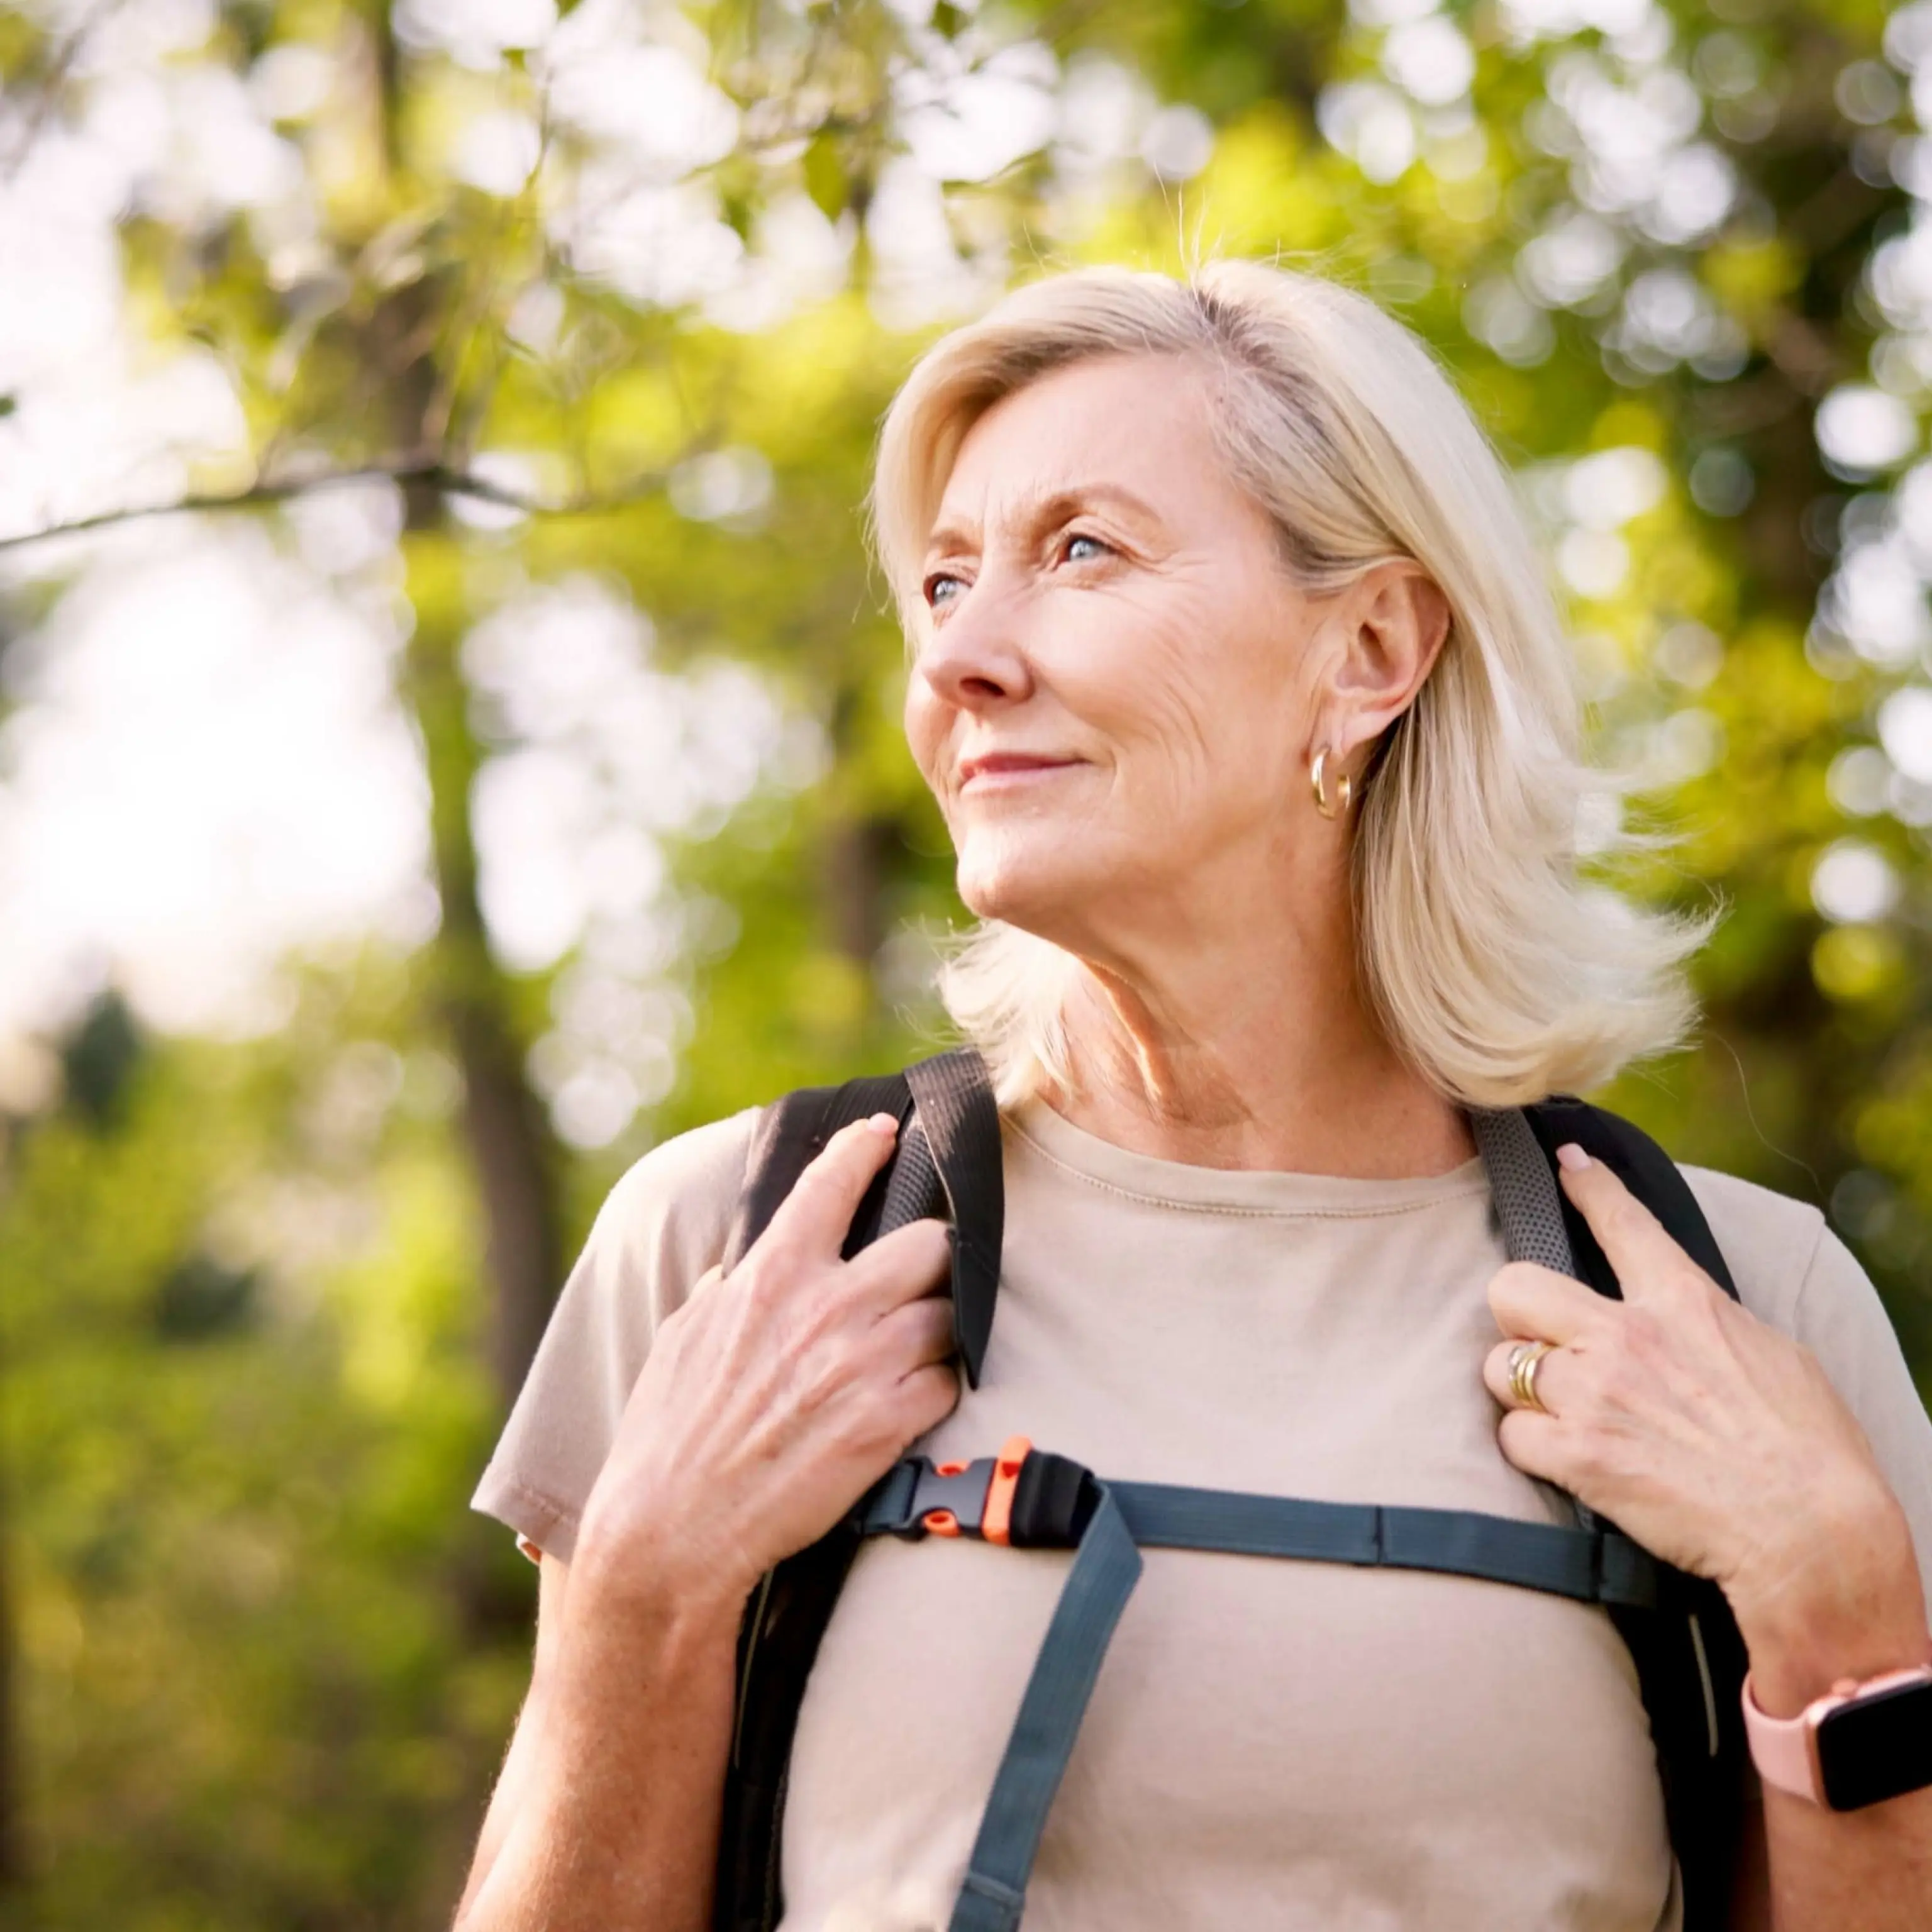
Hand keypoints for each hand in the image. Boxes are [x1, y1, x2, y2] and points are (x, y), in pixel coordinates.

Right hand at [574, 1113, 959, 1612]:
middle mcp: (828, 1308)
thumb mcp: (685, 1336)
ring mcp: (865, 1365)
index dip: (866, 1148)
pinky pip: (948, 1384)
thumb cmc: (668, 1436)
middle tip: (918, 1281)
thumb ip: (730, 1288)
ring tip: (913, 1352)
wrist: (675, 1532)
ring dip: (938, 1330)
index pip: (832, 1183)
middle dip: (933, 1260)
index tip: (885, 1133)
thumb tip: (749, 1263)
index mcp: (772, 1276)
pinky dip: (935, 1392)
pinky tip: (907, 1405)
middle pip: (931, 1244)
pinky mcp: (889, 1425)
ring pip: (951, 1314)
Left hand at [1481, 1144, 1924, 1703]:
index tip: (1567, 1163)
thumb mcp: (1773, 1354)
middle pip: (1512, 1287)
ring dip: (1520, 1390)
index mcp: (1683, 1301)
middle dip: (1516, 1313)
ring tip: (1562, 1414)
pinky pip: (1511, 1436)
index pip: (1621, 1221)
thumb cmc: (1811, 1450)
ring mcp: (1595, 1393)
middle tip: (1541, 1343)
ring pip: (1498, 1366)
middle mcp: (1626, 1336)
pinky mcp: (1578, 1455)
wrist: (1812, 1533)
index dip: (1587, 1185)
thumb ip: (1708, 1323)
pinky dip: (1531, 1449)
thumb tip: (1685, 1317)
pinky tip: (1567, 1461)